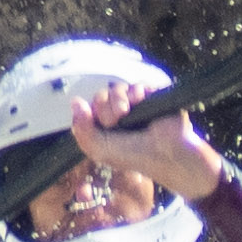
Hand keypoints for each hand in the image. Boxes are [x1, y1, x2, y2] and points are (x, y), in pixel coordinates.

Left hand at [76, 80, 223, 208]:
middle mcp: (119, 116)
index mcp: (105, 129)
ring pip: (116, 89)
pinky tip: (139, 101)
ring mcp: (136, 106)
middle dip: (104, 108)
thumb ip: (82, 129)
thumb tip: (74, 101)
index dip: (89, 113)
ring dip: (117, 98)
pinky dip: (135, 91)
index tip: (100, 124)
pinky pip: (136, 85)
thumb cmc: (133, 156)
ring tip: (126, 111)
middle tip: (115, 120)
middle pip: (100, 97)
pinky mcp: (152, 97)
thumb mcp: (100, 149)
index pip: (88, 110)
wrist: (166, 154)